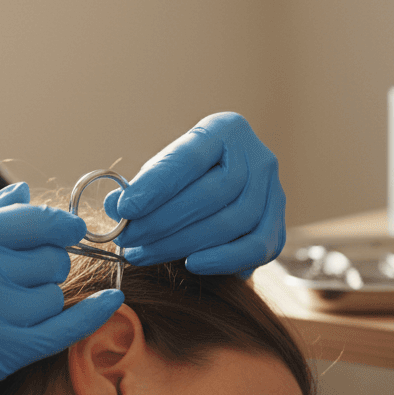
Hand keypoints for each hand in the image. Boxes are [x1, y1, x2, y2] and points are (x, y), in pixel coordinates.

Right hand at [0, 182, 123, 394]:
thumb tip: (22, 193)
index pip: (30, 219)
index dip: (58, 223)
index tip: (69, 227)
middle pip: (49, 258)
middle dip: (49, 263)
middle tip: (31, 272)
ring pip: (52, 295)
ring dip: (44, 298)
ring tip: (13, 304)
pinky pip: (61, 330)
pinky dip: (90, 315)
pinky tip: (108, 303)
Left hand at [104, 112, 285, 275]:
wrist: (227, 175)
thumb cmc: (186, 172)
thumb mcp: (162, 167)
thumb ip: (141, 186)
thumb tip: (114, 208)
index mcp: (223, 130)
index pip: (189, 158)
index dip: (156, 186)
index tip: (125, 209)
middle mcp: (256, 156)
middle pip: (212, 194)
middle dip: (163, 222)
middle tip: (128, 241)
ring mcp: (274, 188)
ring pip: (233, 221)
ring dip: (184, 244)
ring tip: (145, 254)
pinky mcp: (279, 221)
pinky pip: (258, 247)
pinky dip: (225, 260)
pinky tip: (192, 265)